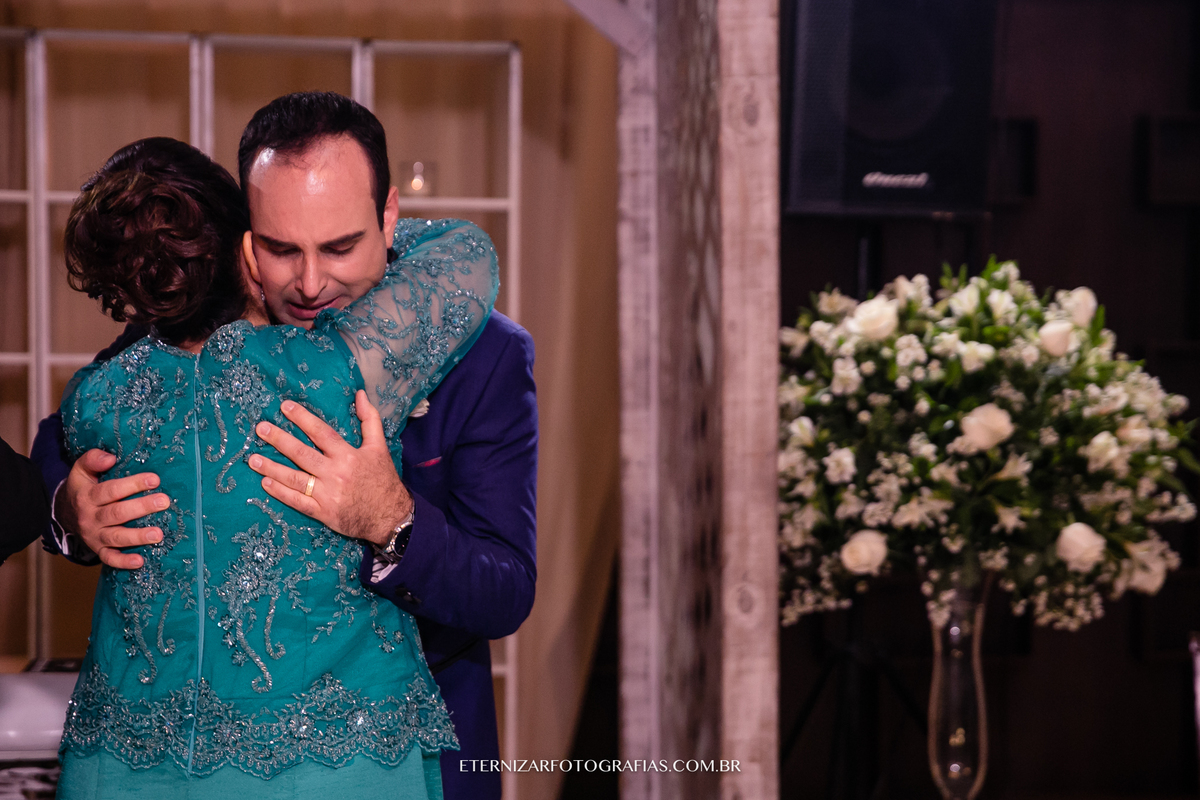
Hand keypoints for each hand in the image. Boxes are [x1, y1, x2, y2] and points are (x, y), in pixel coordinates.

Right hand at [58, 449, 166, 568]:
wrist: (64, 514)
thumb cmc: (82, 488)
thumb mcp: (81, 470)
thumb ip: (92, 460)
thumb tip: (110, 458)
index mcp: (87, 497)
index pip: (111, 490)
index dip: (132, 484)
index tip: (155, 479)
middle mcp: (90, 518)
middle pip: (117, 513)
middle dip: (141, 507)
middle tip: (163, 502)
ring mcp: (94, 535)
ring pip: (116, 537)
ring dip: (138, 537)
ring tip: (159, 534)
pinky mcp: (98, 549)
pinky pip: (109, 559)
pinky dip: (123, 562)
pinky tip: (140, 561)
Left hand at [249, 391, 411, 545]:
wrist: (391, 517)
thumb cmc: (383, 479)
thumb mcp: (379, 447)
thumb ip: (369, 419)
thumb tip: (360, 394)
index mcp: (349, 455)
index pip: (321, 432)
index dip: (302, 418)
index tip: (284, 407)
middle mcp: (336, 473)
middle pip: (302, 454)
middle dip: (279, 440)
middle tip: (261, 429)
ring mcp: (328, 494)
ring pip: (294, 478)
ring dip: (272, 468)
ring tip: (253, 458)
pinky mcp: (323, 512)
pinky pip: (297, 502)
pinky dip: (280, 493)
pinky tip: (265, 483)